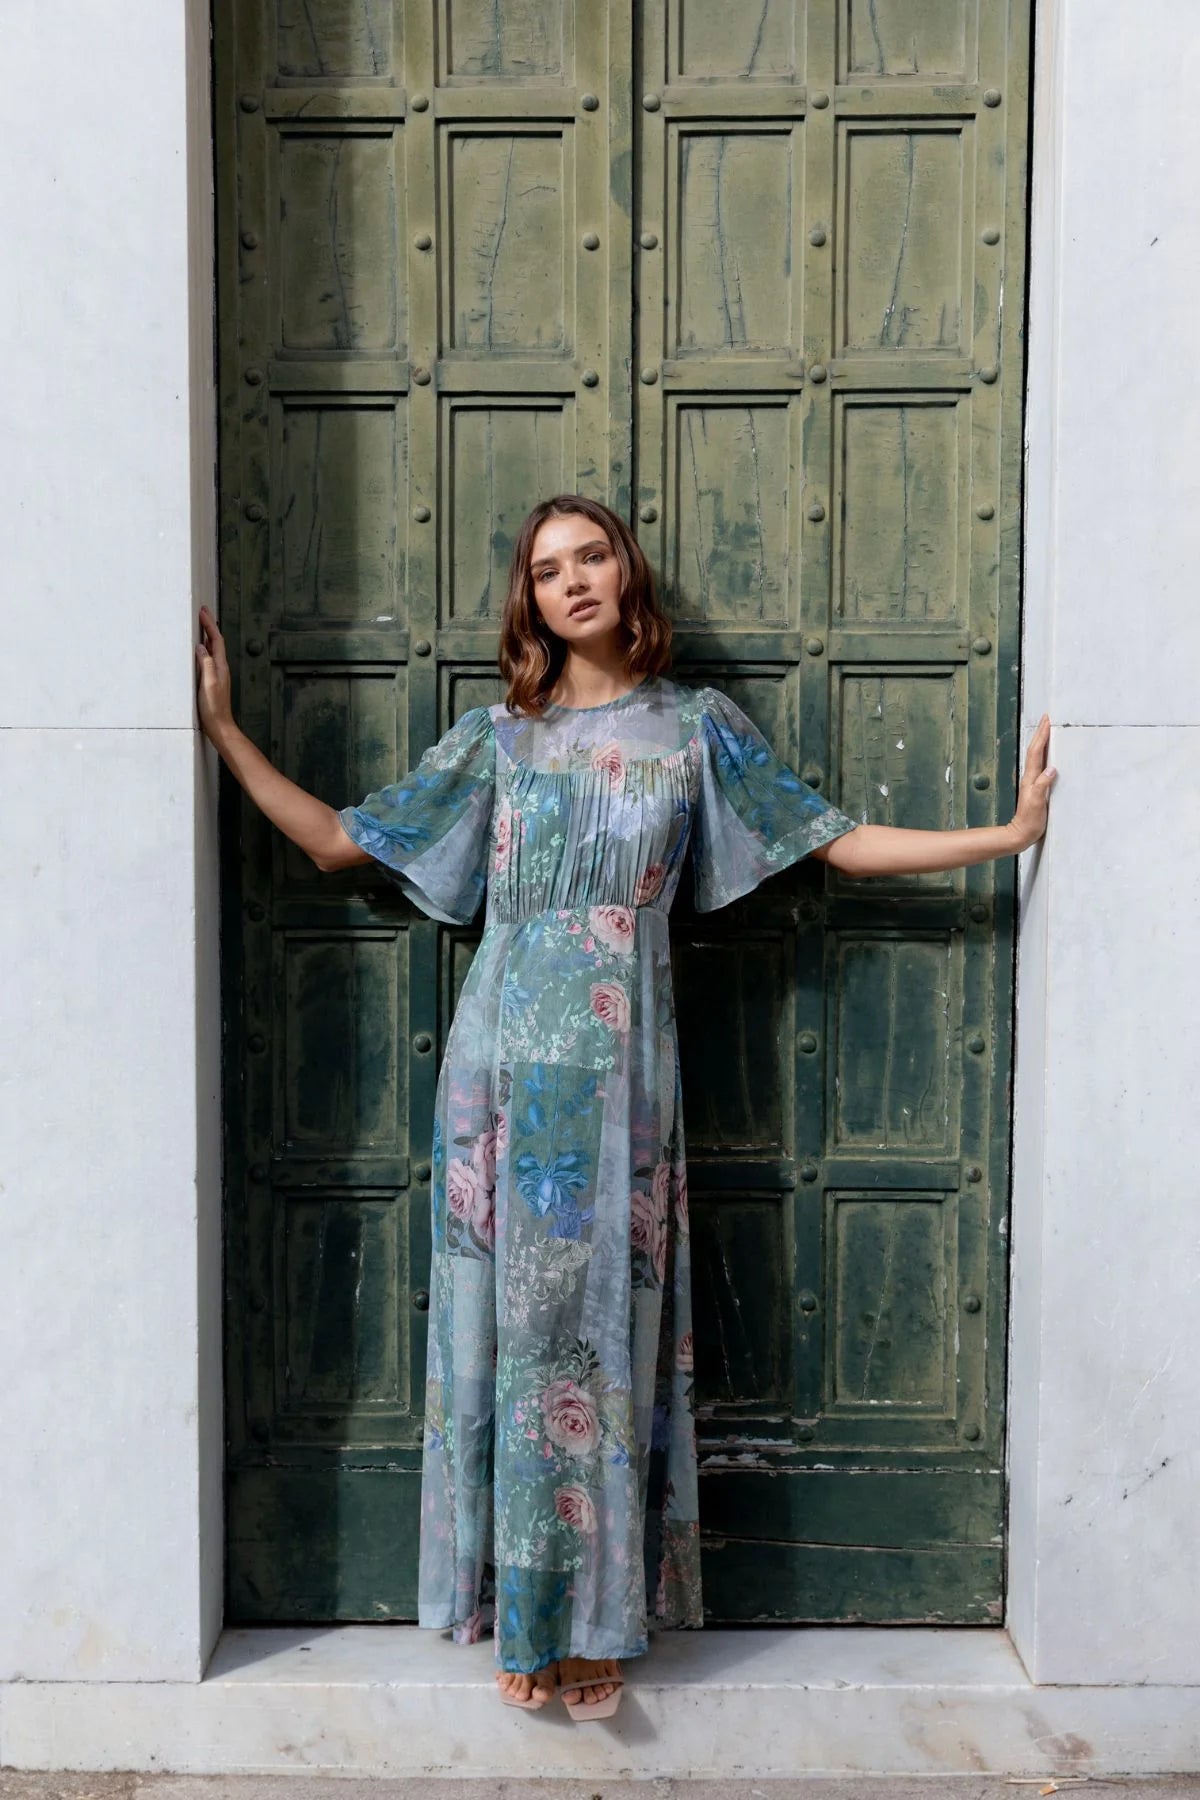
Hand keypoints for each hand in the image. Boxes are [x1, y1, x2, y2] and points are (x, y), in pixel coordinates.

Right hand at [195, 604, 234, 742]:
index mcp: (220, 667)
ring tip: (200, 625)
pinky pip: (208, 659)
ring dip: (207, 635)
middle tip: (202, 612)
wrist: (219, 726)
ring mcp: (216, 674)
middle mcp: (220, 668)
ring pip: (212, 649)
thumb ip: (206, 664)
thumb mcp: (209, 684)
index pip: (216, 640)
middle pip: (216, 642)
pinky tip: (199, 650)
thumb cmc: (213, 708)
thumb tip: (201, 647)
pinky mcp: (211, 681)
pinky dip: (203, 649)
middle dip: (209, 625)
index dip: (210, 624)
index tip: (203, 611)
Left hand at [1008, 713, 1055, 849]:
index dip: (1041, 736)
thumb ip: (1042, 785)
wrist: (1021, 834)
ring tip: (1047, 730)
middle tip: (1046, 719)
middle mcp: (1031, 777)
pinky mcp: (1037, 788)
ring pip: (1037, 756)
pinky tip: (1049, 755)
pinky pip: (1041, 766)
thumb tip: (1051, 768)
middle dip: (1041, 733)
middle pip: (1035, 750)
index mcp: (1031, 778)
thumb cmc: (1029, 820)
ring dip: (1042, 742)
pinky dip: (1045, 755)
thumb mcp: (1037, 803)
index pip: (1036, 752)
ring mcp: (1033, 782)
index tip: (1046, 721)